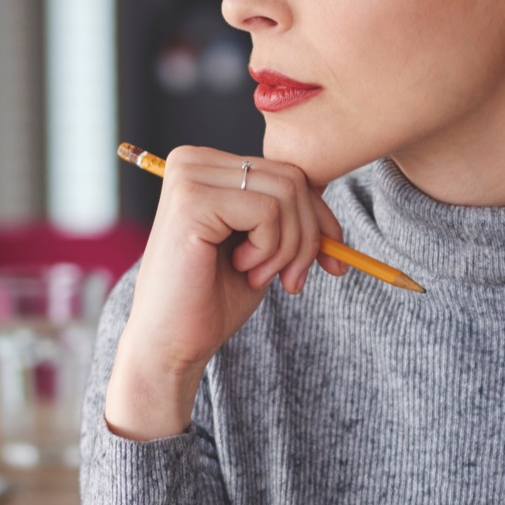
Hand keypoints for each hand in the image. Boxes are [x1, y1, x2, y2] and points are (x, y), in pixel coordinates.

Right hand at [106, 147, 346, 440]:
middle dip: (308, 236)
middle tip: (290, 279)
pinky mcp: (191, 201)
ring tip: (259, 275)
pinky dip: (269, 249)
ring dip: (288, 247)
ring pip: (286, 193)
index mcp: (207, 166)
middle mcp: (193, 161)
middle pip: (293, 178)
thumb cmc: (211, 299)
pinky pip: (267, 211)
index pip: (288, 172)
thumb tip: (334, 215)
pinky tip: (242, 268)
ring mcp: (189, 178)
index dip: (318, 219)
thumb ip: (290, 217)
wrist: (170, 343)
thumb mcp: (264, 248)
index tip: (329, 263)